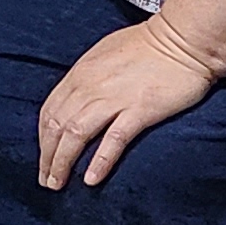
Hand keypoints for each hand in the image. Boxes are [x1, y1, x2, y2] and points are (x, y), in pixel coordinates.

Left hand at [37, 17, 218, 190]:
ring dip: (63, 163)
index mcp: (81, 73)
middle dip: (47, 157)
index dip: (42, 139)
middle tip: (46, 181)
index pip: (50, 111)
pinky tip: (91, 180)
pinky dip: (99, 161)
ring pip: (76, 135)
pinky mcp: (140, 111)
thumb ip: (88, 77)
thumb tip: (79, 99)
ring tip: (59, 185)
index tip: (44, 158)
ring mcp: (114, 99)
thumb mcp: (105, 55)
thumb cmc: (149, 45)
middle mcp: (90, 86)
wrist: (183, 39)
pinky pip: (113, 140)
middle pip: (57, 127)